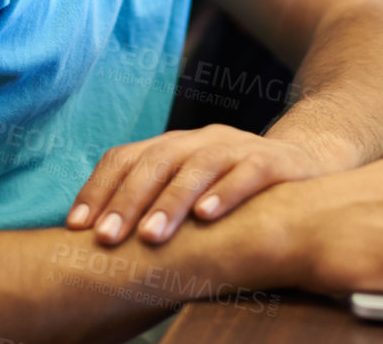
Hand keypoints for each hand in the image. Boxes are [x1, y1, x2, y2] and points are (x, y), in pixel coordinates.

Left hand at [66, 126, 324, 246]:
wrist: (305, 165)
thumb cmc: (232, 192)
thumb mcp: (188, 194)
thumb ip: (152, 207)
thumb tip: (92, 242)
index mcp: (171, 146)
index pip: (124, 158)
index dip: (98, 190)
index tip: (76, 228)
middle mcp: (199, 140)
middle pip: (155, 161)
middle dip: (127, 201)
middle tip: (107, 239)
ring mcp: (237, 146)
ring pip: (198, 166)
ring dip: (171, 201)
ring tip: (151, 236)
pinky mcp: (273, 161)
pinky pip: (247, 172)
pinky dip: (226, 192)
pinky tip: (208, 216)